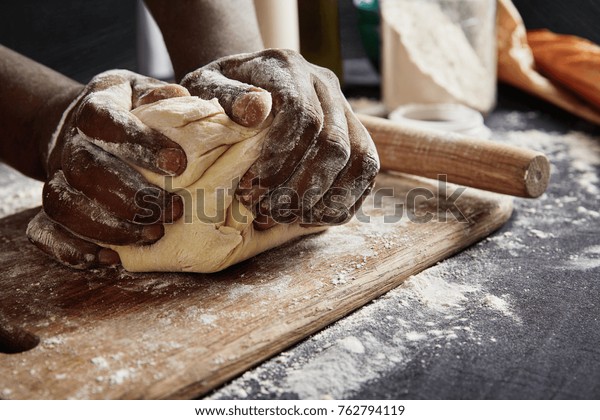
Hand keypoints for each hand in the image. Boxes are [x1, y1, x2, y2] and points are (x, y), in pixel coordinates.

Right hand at [27, 70, 189, 268]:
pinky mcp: (50, 206)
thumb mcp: (143, 92)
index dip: (138, 142)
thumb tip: (179, 98)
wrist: (78, 126)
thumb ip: (160, 96)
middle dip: (132, 196)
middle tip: (172, 210)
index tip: (178, 163)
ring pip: (65, 205)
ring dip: (110, 226)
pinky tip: (110, 258)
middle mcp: (69, 142)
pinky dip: (72, 249)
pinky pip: (45, 232)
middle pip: (85, 169)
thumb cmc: (128, 110)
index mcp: (95, 107)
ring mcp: (56, 175)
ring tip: (153, 234)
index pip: (104, 120)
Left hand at [180, 49, 379, 228]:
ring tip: (286, 217)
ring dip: (323, 199)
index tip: (251, 188)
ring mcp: (344, 108)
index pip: (303, 115)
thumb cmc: (217, 95)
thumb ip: (226, 97)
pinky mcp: (354, 133)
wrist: (242, 85)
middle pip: (334, 143)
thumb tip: (255, 110)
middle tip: (265, 212)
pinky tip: (308, 216)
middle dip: (300, 188)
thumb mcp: (205, 87)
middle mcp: (324, 84)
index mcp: (288, 67)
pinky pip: (366, 173)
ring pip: (360, 160)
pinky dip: (341, 202)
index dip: (281, 159)